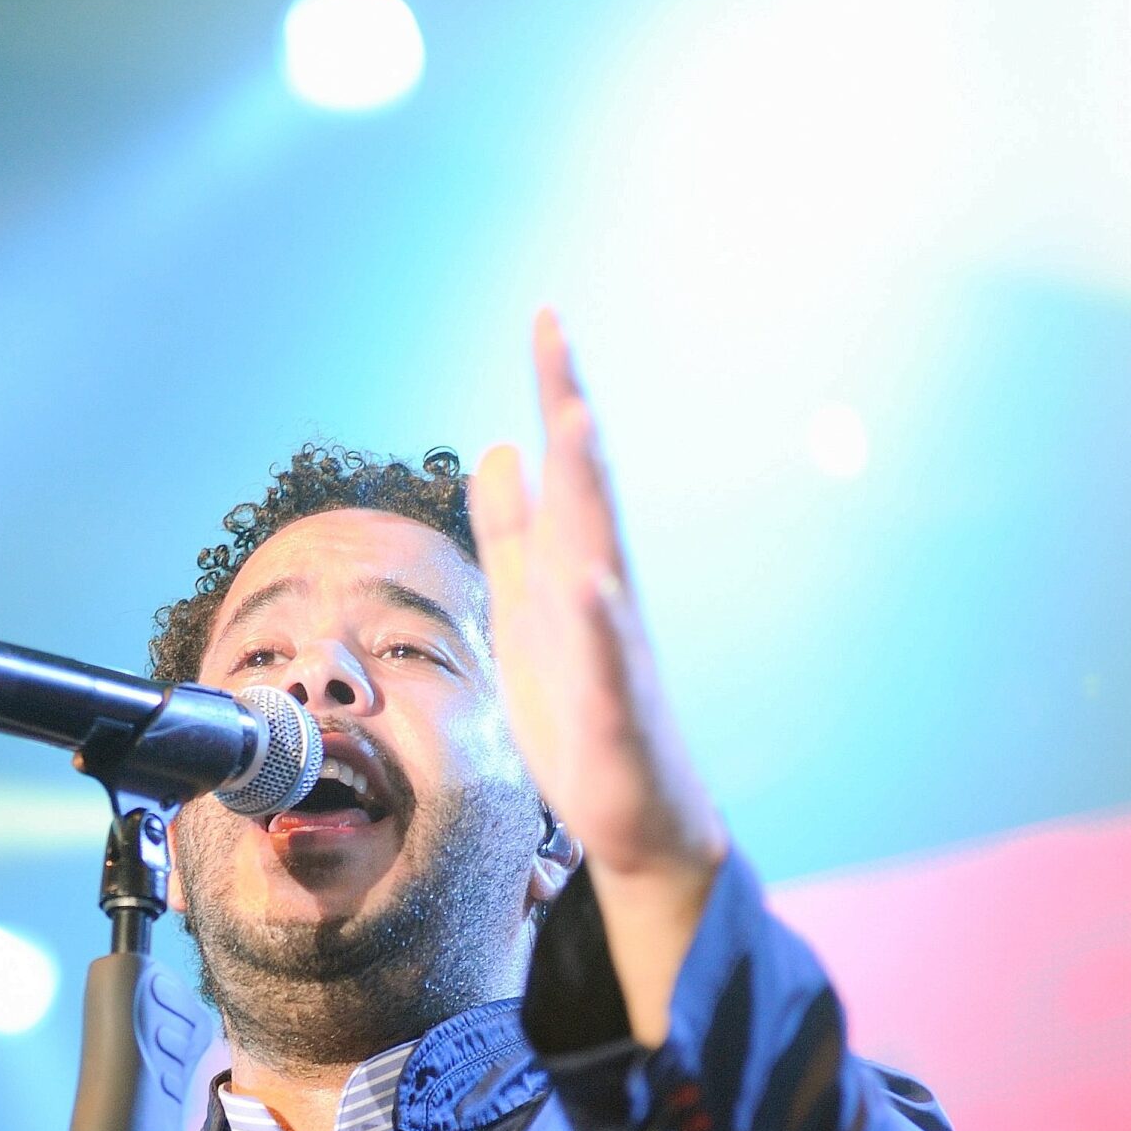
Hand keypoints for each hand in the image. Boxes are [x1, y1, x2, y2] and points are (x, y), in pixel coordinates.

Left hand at [467, 311, 728, 1043]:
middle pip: (585, 490)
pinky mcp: (615, 710)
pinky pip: (607, 659)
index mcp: (572, 570)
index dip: (552, 393)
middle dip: (571, 414)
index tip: (544, 318)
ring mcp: (613, 649)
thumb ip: (513, 534)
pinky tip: (587, 582)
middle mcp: (599, 594)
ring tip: (577, 424)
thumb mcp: (524, 609)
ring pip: (602, 555)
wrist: (632, 812)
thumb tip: (498, 453)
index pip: (562, 468)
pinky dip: (597, 619)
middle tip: (557, 340)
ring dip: (589, 492)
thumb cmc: (582, 714)